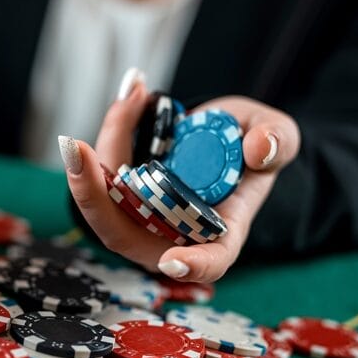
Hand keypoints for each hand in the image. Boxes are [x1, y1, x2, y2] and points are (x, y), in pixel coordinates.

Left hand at [59, 72, 300, 281]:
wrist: (227, 134)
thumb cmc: (254, 144)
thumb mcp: (278, 135)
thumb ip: (278, 141)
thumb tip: (260, 148)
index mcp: (221, 230)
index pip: (211, 260)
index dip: (194, 266)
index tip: (172, 260)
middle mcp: (173, 229)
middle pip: (124, 233)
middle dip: (93, 198)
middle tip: (79, 150)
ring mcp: (143, 210)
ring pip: (105, 200)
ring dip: (94, 160)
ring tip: (124, 102)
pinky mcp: (124, 187)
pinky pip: (106, 167)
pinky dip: (115, 129)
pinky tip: (134, 91)